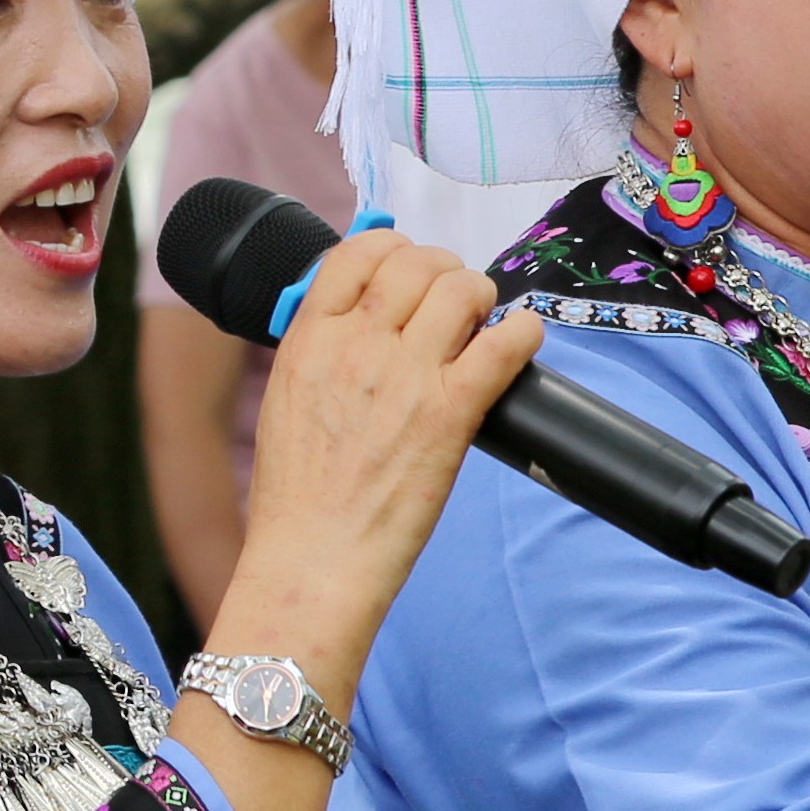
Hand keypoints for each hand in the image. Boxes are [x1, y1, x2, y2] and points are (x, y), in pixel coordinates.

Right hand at [226, 229, 545, 649]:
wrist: (312, 561)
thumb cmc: (300, 498)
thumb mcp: (288, 403)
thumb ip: (322, 352)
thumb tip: (360, 319)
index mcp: (308, 341)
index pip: (356, 253)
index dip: (393, 249)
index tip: (409, 269)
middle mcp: (356, 347)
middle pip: (416, 263)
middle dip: (445, 272)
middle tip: (454, 302)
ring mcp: (405, 378)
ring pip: (461, 290)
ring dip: (481, 297)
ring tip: (482, 323)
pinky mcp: (450, 414)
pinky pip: (504, 344)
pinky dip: (521, 333)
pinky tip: (519, 342)